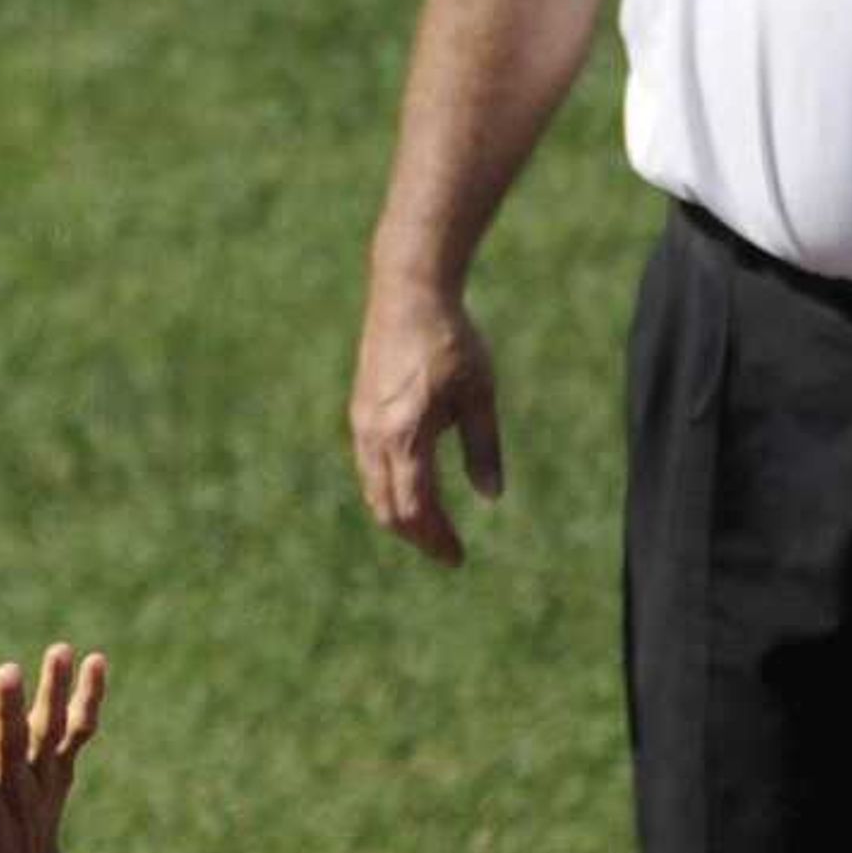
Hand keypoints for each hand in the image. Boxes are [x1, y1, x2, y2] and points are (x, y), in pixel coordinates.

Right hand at [0, 644, 104, 852]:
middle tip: (8, 671)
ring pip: (50, 731)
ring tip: (59, 651)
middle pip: (13, 744)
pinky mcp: (59, 771)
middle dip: (11, 707)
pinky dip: (87, 700)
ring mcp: (41, 780)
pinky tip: (96, 663)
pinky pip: (77, 732)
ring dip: (55, 692)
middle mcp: (12, 794)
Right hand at [349, 277, 502, 566]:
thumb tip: (491, 497)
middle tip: (447, 551)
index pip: (416, 508)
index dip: (435, 539)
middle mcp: (375, 438)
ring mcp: (362, 427)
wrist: (407, 293)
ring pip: (374, 491)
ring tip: (430, 528)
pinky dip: (389, 492)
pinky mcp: (360, 416)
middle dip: (417, 536)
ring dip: (400, 517)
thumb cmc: (451, 340)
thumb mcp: (480, 394)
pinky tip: (412, 490)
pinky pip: (369, 469)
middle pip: (388, 509)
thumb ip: (483, 448)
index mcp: (406, 436)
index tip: (457, 558)